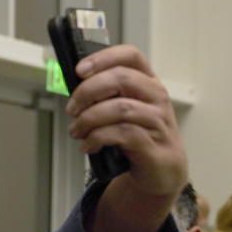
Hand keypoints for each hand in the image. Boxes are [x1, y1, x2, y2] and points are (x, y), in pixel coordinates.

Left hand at [67, 44, 186, 198]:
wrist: (160, 174)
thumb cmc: (137, 139)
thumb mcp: (122, 114)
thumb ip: (105, 99)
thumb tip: (73, 92)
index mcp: (147, 84)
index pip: (131, 56)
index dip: (103, 58)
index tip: (79, 70)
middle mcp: (156, 98)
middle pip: (122, 78)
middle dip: (88, 91)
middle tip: (72, 109)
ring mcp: (158, 122)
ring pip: (121, 108)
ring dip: (89, 118)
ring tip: (76, 131)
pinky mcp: (154, 146)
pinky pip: (122, 133)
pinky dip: (97, 138)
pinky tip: (88, 145)